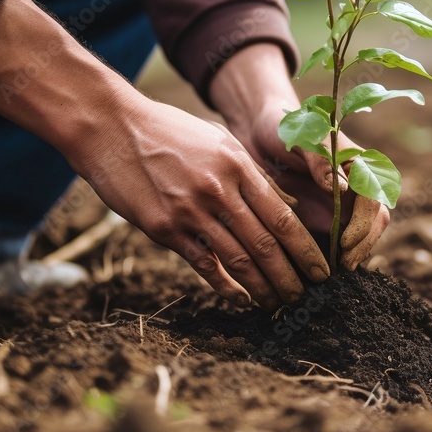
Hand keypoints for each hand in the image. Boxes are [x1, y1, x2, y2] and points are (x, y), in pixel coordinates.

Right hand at [73, 97, 329, 308]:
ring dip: (263, 287)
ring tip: (279, 303)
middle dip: (291, 275)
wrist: (111, 128)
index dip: (305, 248)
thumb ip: (249, 173)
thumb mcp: (217, 141)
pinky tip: (242, 299)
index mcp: (237, 165)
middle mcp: (218, 189)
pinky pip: (204, 264)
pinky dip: (226, 286)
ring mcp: (190, 211)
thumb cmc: (168, 132)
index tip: (320, 268)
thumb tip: (284, 204)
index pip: (282, 216)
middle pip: (266, 243)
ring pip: (238, 259)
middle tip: (305, 296)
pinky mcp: (164, 228)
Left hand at [210, 44, 390, 269]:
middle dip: (362, 246)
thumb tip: (342, 189)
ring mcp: (342, 203)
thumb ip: (321, 160)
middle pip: (375, 222)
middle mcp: (355, 186)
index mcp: (357, 165)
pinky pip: (338, 239)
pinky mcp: (325, 214)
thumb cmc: (286, 125)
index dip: (363, 225)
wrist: (261, 129)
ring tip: (335, 273)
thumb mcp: (302, 136)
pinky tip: (320, 269)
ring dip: (353, 254)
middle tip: (343, 266)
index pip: (373, 200)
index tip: (345, 243)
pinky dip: (335, 255)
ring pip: (361, 234)